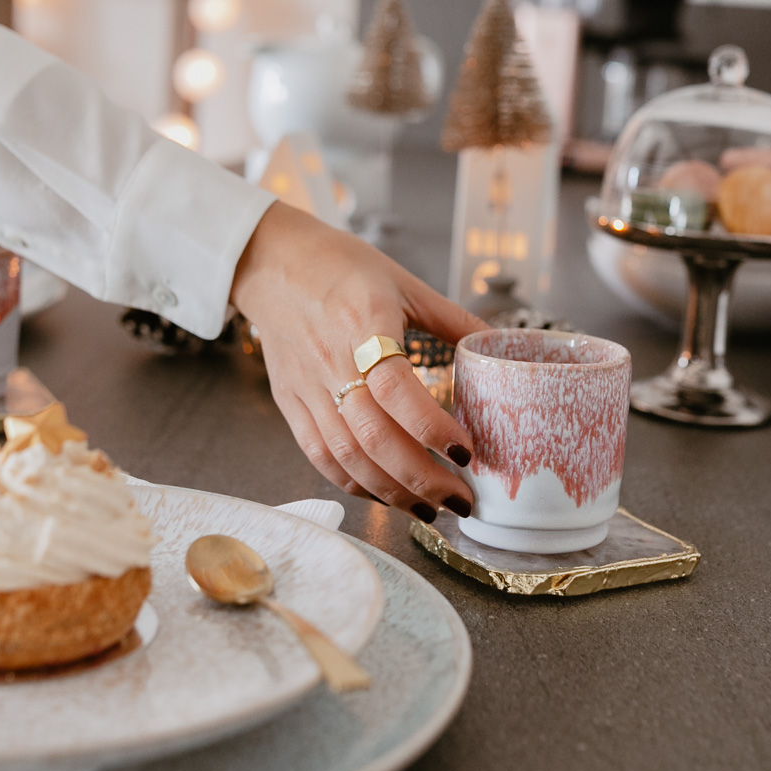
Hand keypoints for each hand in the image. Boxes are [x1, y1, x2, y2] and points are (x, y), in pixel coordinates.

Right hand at [231, 202, 487, 519]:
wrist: (271, 260)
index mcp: (364, 323)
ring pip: (347, 456)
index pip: (396, 388)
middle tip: (460, 499)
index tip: (466, 452)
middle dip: (422, 478)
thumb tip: (499, 347)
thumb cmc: (339, 266)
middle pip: (373, 436)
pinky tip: (385, 495)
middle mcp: (331, 360)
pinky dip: (354, 483)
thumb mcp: (403, 282)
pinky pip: (320, 455)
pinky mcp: (290, 402)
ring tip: (430, 509)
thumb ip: (451, 319)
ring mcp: (306, 387)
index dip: (431, 426)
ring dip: (392, 491)